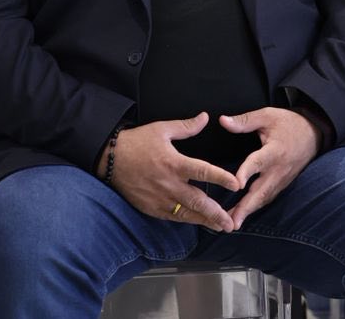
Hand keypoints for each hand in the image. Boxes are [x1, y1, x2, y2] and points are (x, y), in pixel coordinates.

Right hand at [100, 113, 240, 232]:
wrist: (108, 159)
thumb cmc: (136, 142)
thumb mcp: (162, 129)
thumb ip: (186, 127)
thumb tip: (205, 117)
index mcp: (174, 163)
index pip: (203, 172)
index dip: (221, 178)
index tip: (237, 184)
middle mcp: (168, 184)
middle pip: (197, 201)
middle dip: (216, 214)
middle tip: (232, 223)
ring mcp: (159, 198)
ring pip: (186, 214)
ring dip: (205, 221)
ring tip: (221, 227)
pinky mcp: (150, 207)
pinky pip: (172, 216)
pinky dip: (187, 220)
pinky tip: (199, 223)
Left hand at [219, 107, 319, 229]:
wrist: (315, 133)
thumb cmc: (289, 123)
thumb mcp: (268, 116)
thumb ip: (245, 121)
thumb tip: (222, 120)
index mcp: (275, 150)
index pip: (258, 162)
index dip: (247, 172)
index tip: (236, 184)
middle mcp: (279, 169)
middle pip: (262, 191)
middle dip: (246, 207)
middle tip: (231, 222)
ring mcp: (282, 179)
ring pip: (264, 198)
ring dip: (248, 211)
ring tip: (231, 224)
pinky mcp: (283, 183)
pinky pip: (268, 198)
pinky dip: (255, 208)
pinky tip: (242, 215)